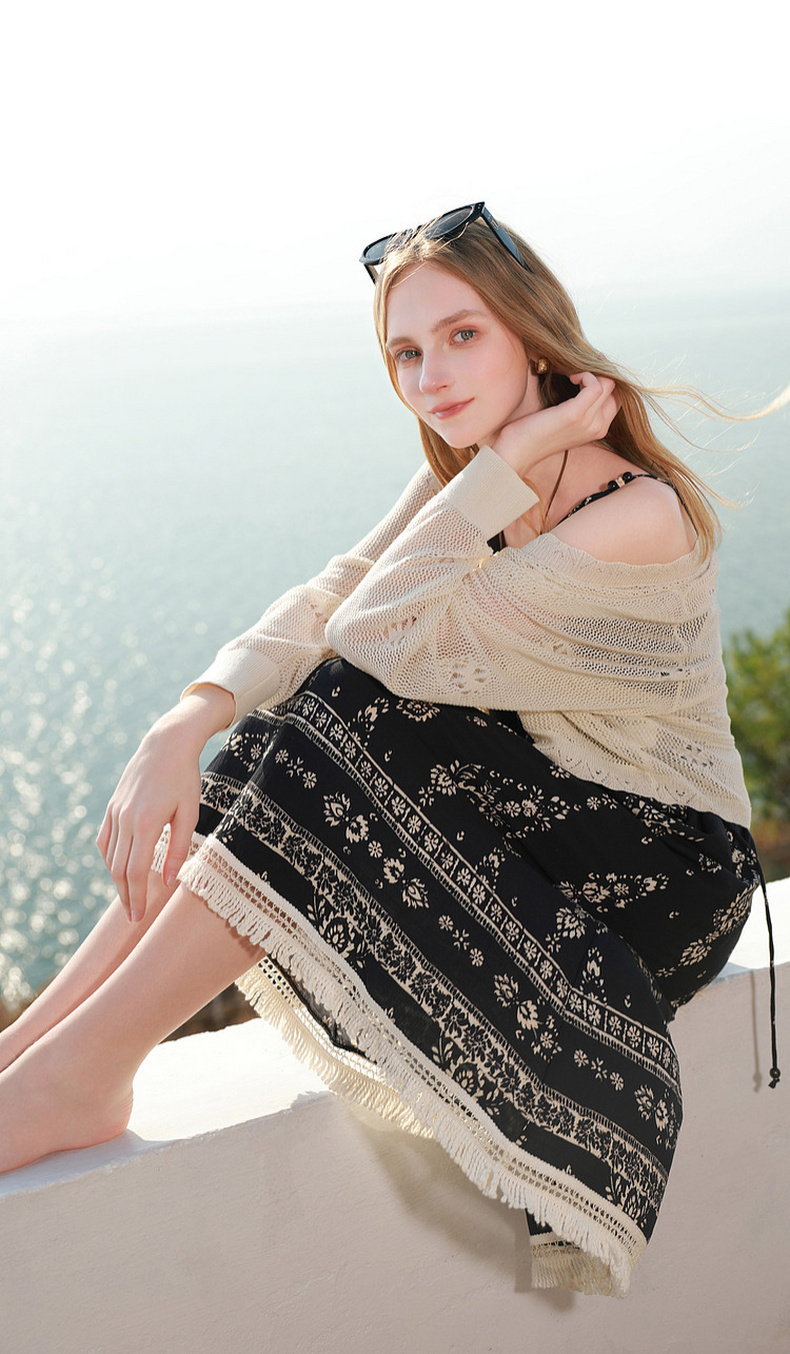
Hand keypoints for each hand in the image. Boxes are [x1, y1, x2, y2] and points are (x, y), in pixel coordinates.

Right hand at [96, 686, 234, 921]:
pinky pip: (105, 840)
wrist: (166, 744)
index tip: (138, 916)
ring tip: (128, 896)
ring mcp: (115, 812)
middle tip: (133, 916)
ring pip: (110, 856)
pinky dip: (109, 858)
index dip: (136, 897)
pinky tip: (118, 868)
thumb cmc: (184, 778)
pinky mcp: (112, 806)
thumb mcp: (189, 813)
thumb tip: (169, 881)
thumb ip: (179, 849)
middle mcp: (125, 819)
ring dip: (117, 879)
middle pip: (120, 868)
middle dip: (125, 895)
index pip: (136, 871)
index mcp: (147, 823)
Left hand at [490, 372, 619, 479]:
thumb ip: (575, 405)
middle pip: (615, 388)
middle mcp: (599, 427)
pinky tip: (569, 376)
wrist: (516, 452)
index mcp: (598, 429)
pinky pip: (596, 385)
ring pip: (608, 383)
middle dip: (599, 371)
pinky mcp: (576, 415)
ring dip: (590, 371)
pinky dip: (584, 374)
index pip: (616, 396)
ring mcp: (590, 422)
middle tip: (577, 368)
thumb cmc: (532, 432)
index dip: (602, 379)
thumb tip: (577, 375)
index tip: (581, 373)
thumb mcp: (560, 418)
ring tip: (571, 373)